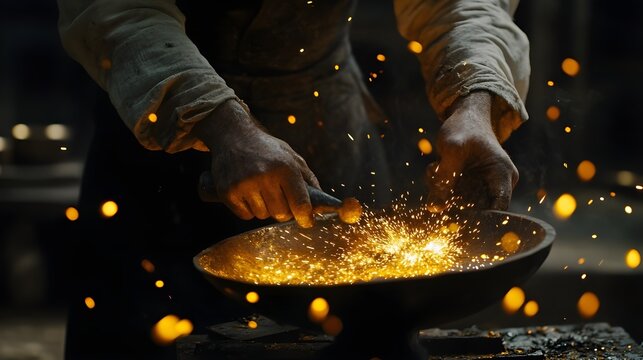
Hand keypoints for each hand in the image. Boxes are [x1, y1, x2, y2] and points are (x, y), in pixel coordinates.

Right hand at [193, 100, 319, 227]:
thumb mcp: (291, 156)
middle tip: (279, 198)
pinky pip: (245, 215)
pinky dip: (248, 209)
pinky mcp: (227, 192)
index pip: (300, 204)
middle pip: (281, 214)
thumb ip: (308, 179)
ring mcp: (244, 185)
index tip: (307, 221)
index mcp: (285, 168)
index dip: (305, 217)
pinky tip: (247, 192)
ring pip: (262, 215)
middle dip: (283, 210)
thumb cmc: (267, 149)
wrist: (233, 135)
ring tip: (260, 190)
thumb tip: (320, 204)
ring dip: (264, 208)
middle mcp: (264, 176)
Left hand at [427, 92, 518, 211]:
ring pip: (460, 204)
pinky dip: (440, 186)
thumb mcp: (452, 149)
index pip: (499, 208)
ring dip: (442, 191)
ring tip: (436, 167)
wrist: (463, 116)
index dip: (480, 218)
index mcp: (502, 175)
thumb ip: (444, 178)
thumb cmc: (464, 127)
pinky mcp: (468, 186)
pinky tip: (436, 167)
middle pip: (475, 210)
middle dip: (452, 200)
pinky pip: (452, 197)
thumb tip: (435, 209)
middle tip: (437, 180)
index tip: (456, 216)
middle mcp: (496, 184)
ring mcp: (481, 186)